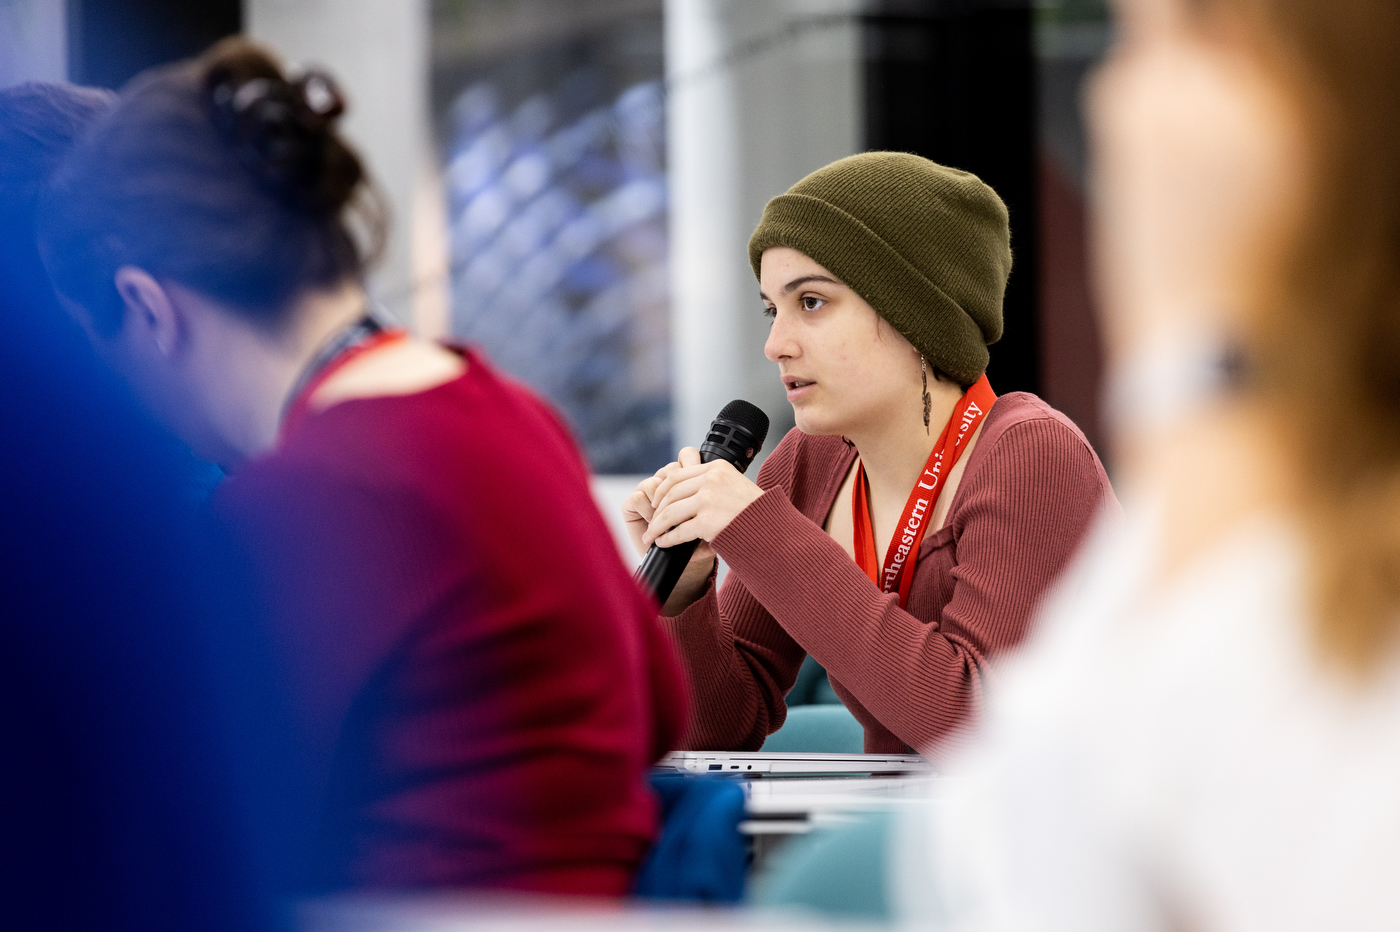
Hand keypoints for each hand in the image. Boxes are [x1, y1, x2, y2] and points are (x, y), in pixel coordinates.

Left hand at [642, 448, 764, 549]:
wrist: (773, 530)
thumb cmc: (757, 513)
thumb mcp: (736, 486)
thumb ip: (714, 483)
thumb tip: (686, 489)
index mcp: (717, 468)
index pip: (678, 474)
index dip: (662, 489)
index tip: (656, 501)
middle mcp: (712, 480)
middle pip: (671, 493)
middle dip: (657, 510)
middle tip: (650, 522)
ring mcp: (709, 500)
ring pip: (671, 512)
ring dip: (657, 526)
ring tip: (651, 536)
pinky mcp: (708, 521)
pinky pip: (679, 531)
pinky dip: (667, 539)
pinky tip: (663, 543)